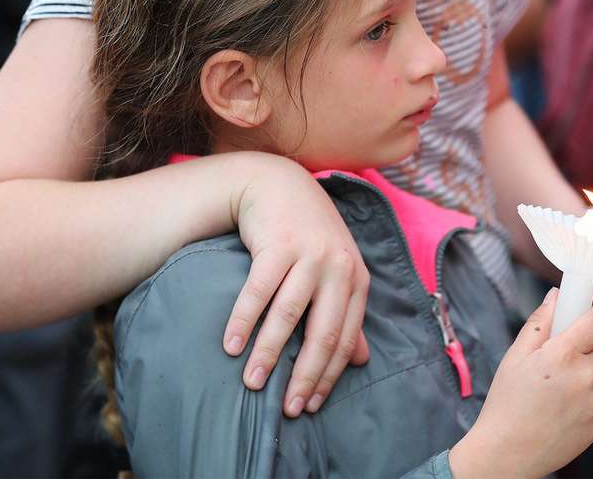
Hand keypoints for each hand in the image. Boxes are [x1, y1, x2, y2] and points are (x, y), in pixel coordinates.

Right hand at [229, 158, 370, 417]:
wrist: (278, 184)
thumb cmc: (309, 234)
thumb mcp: (337, 270)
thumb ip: (347, 313)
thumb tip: (361, 360)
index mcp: (357, 279)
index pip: (345, 339)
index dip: (328, 376)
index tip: (310, 405)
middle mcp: (338, 267)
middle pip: (322, 333)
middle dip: (304, 376)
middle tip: (287, 409)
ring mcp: (309, 254)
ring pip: (288, 315)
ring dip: (268, 353)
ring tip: (252, 383)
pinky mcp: (279, 244)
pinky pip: (259, 291)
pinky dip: (244, 321)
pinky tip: (231, 345)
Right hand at [449, 290, 592, 478]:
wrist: (508, 453)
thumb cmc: (507, 404)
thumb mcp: (515, 356)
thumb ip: (540, 321)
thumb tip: (557, 296)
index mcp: (562, 355)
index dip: (590, 316)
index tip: (581, 319)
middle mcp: (585, 377)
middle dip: (585, 346)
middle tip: (558, 359)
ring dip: (583, 375)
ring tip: (553, 391)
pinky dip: (584, 399)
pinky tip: (560, 409)